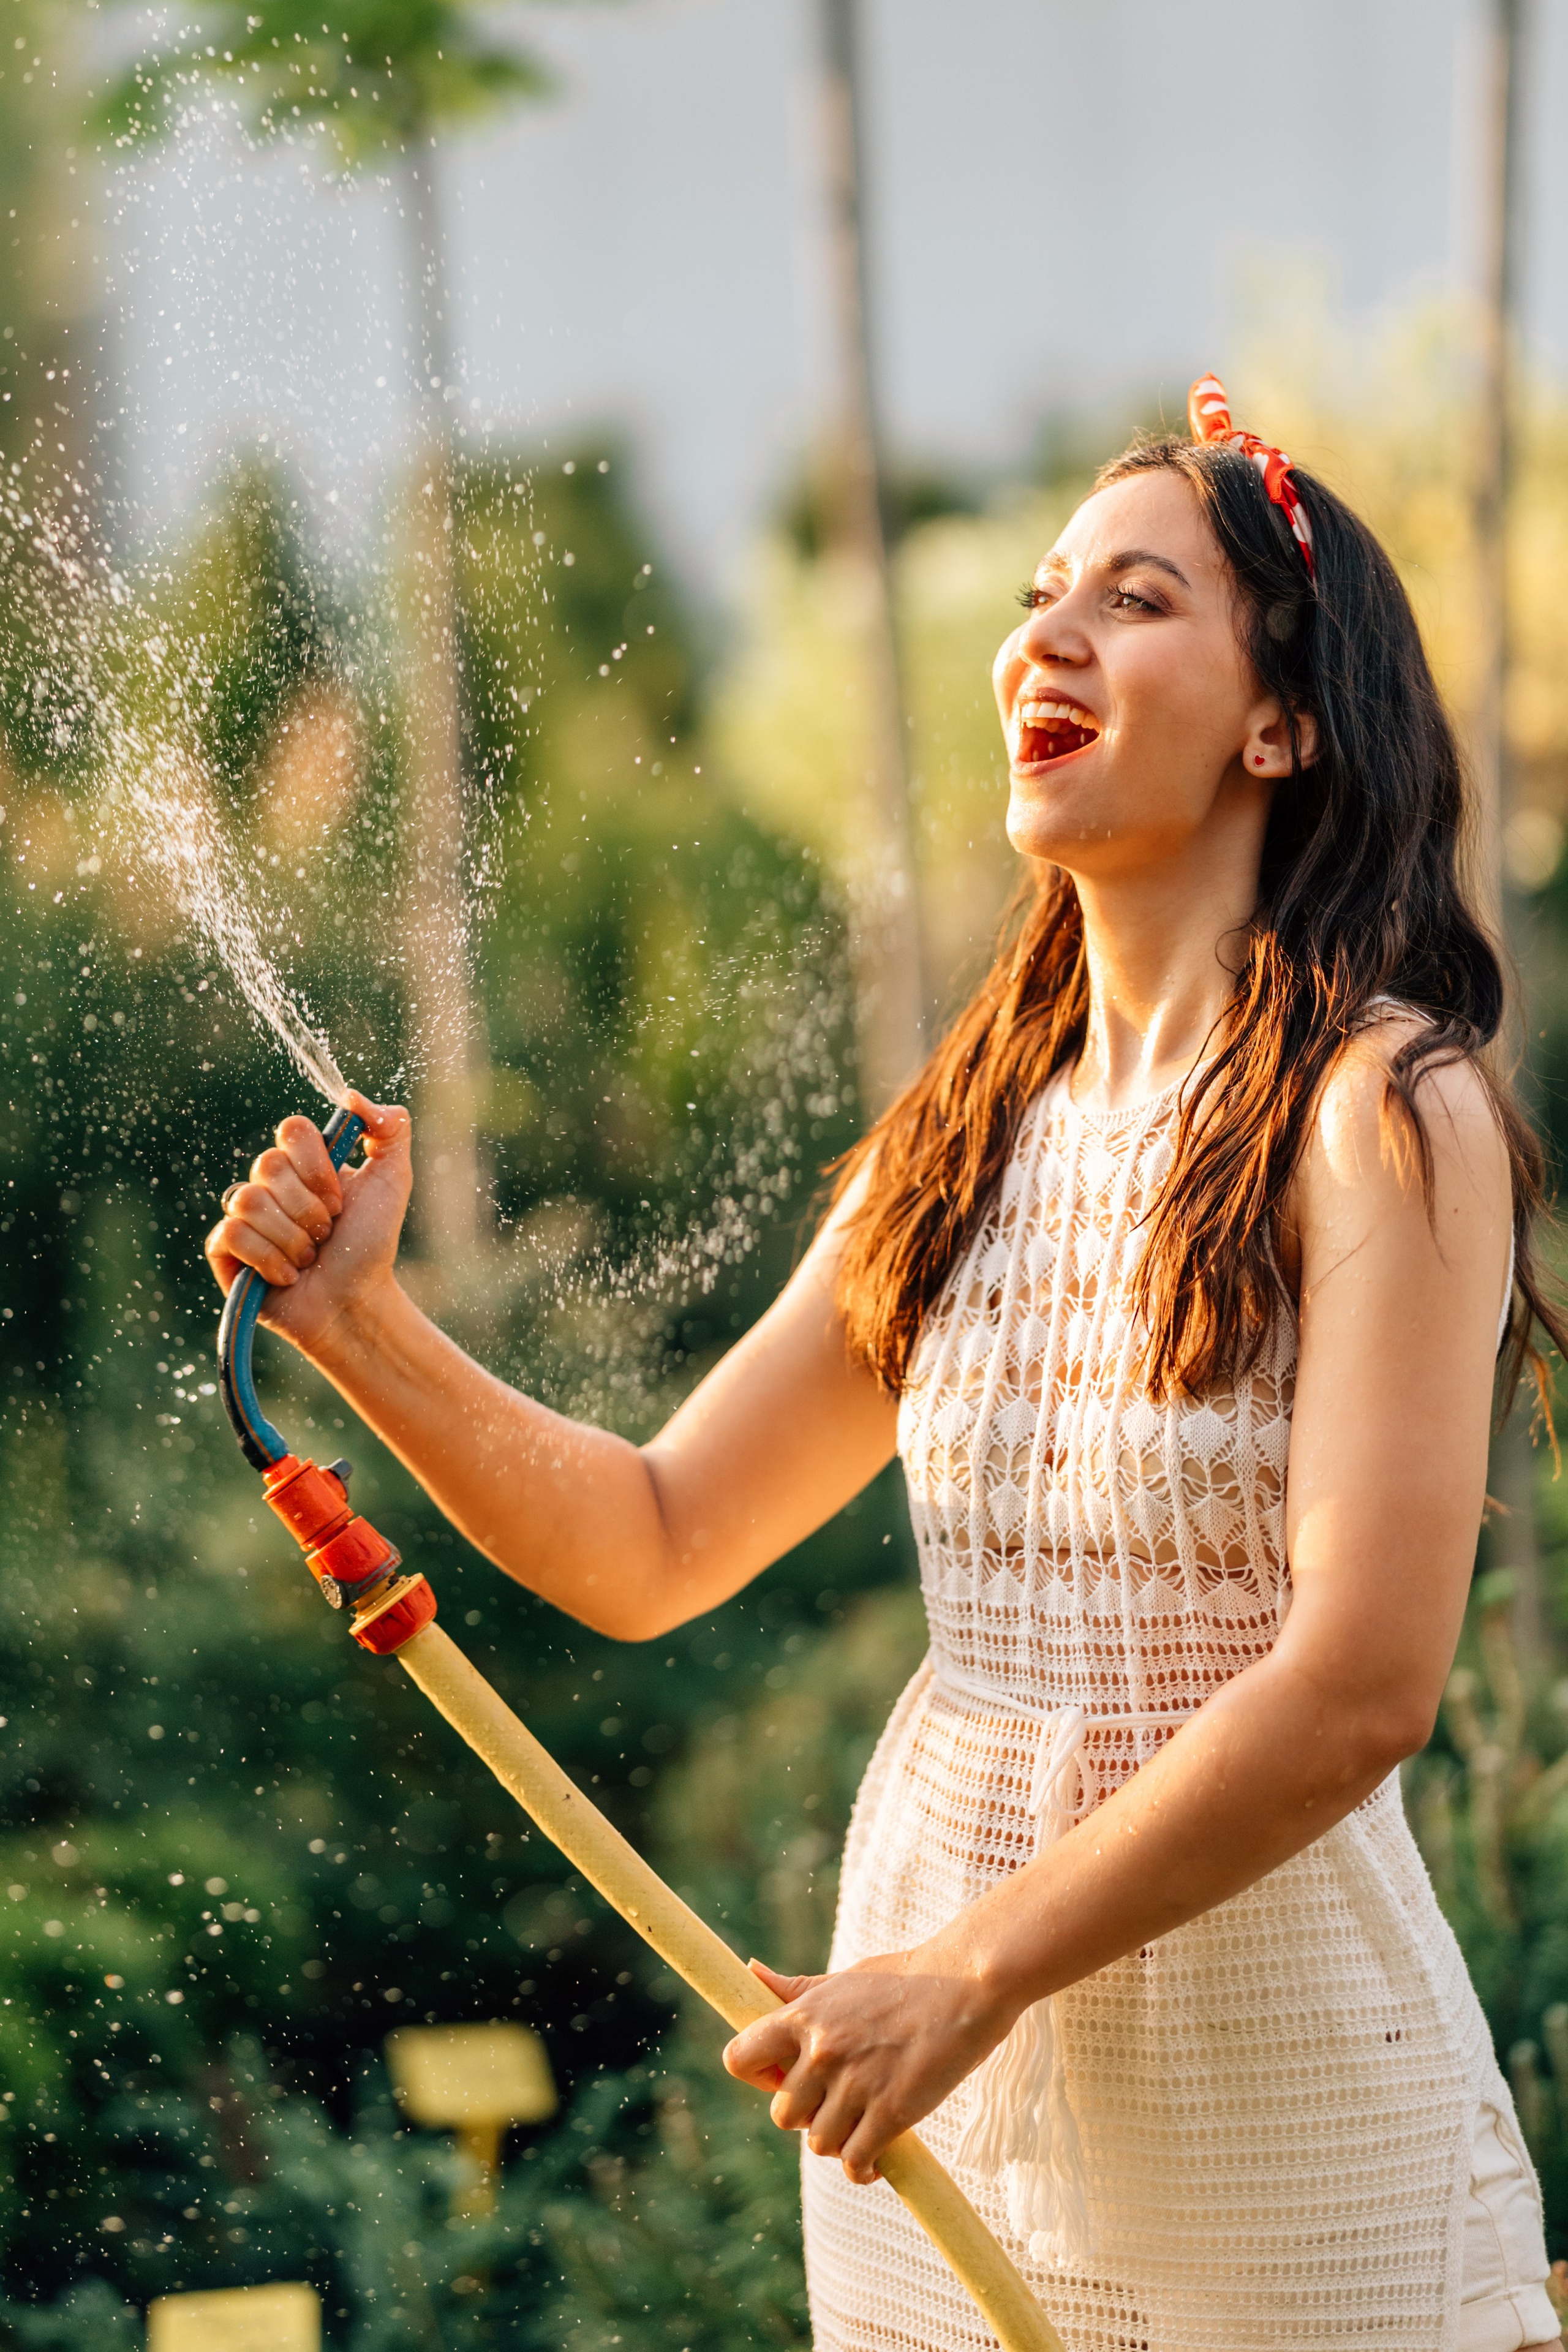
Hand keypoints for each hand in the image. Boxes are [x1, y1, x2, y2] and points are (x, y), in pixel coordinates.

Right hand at [204, 1090, 411, 1358]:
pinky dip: (268, 1260)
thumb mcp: (393, 1180)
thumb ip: (391, 1128)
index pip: (291, 1129)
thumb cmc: (371, 1244)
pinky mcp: (224, 1250)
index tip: (339, 1199)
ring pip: (248, 1202)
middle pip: (268, 1165)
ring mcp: (243, 1215)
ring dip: (292, 1239)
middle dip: (308, 1209)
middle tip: (327, 1234)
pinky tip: (287, 1276)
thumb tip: (352, 1096)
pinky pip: (231, 1234)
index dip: (316, 1166)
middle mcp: (268, 1183)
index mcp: (302, 1162)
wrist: (355, 1302)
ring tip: (309, 1259)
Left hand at [722, 1949, 1014, 2185]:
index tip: (781, 2079)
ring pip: (818, 2143)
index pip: (740, 2058)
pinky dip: (861, 2170)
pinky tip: (873, 2160)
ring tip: (860, 2127)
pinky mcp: (891, 2112)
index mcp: (805, 2015)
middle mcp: (823, 2050)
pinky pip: (854, 2162)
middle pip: (784, 2115)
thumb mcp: (845, 1979)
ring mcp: (856, 2083)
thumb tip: (751, 1971)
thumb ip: (797, 1990)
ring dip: (837, 2142)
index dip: (756, 2077)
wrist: (968, 1984)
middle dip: (806, 2116)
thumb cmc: (908, 1978)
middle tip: (837, 2103)